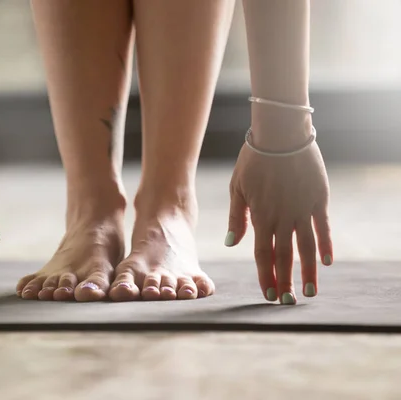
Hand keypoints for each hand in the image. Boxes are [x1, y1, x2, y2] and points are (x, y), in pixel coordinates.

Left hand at [225, 142, 332, 303]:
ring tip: (309, 292)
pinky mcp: (318, 199)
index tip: (267, 293)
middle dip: (285, 280)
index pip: (262, 254)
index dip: (265, 274)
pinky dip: (325, 245)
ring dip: (307, 271)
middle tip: (286, 301)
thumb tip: (230, 244)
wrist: (280, 134)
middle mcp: (282, 217)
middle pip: (284, 256)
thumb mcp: (237, 188)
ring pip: (306, 247)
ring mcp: (302, 209)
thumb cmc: (253, 159)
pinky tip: (327, 263)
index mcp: (261, 216)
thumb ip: (236, 218)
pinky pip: (323, 227)